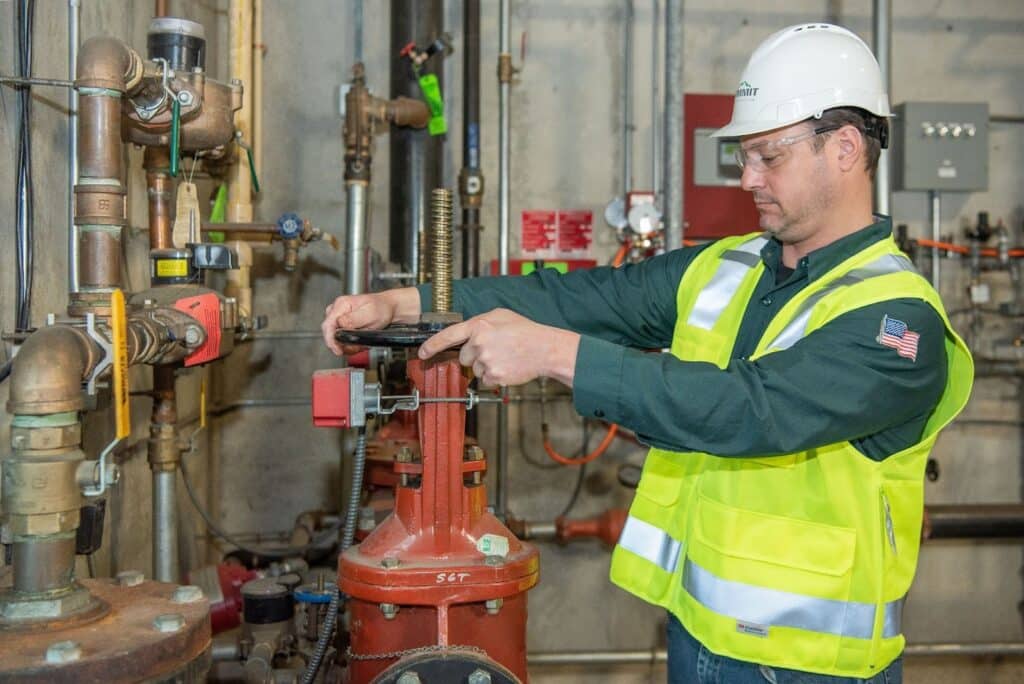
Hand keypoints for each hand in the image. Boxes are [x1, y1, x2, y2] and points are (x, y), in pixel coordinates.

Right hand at [321, 288, 419, 355]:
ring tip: (360, 345)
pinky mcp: (341, 324)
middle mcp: (336, 310)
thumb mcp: (369, 313)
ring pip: (334, 337)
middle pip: (328, 333)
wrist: (387, 308)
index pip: (328, 325)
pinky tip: (358, 343)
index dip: (331, 340)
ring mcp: (337, 317)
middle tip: (353, 349)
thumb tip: (339, 324)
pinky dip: (348, 343)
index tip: (338, 350)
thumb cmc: (381, 308)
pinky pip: (340, 338)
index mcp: (341, 304)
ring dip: (346, 345)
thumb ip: (352, 319)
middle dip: (340, 344)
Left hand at [417, 308, 579, 386]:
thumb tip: (467, 333)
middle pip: (464, 357)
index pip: (448, 336)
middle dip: (474, 356)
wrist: (545, 349)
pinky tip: (507, 367)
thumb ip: (480, 322)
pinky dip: (495, 376)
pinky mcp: (494, 376)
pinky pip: (486, 380)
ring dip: (486, 366)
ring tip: (504, 357)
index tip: (422, 353)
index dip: (432, 346)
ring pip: (475, 370)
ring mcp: (486, 361)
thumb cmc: (526, 331)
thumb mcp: (501, 315)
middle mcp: (479, 343)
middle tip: (493, 350)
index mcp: (479, 326)